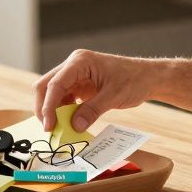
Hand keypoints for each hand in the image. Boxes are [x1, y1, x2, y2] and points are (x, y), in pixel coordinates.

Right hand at [32, 50, 157, 131]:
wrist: (147, 77)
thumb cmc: (134, 80)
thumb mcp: (114, 96)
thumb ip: (92, 111)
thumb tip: (74, 126)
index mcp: (80, 62)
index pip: (55, 84)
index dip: (48, 106)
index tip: (49, 125)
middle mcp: (73, 65)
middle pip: (46, 86)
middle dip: (44, 108)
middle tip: (49, 129)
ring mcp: (75, 75)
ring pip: (52, 93)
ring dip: (53, 111)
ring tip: (59, 128)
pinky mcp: (78, 85)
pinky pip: (63, 98)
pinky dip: (62, 111)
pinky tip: (68, 122)